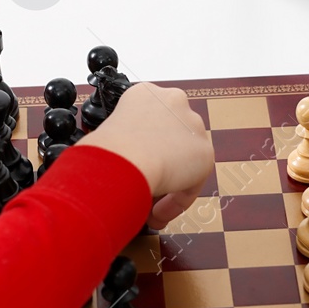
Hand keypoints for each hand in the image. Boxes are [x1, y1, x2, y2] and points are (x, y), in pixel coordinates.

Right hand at [79, 83, 213, 229]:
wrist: (123, 158)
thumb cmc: (103, 149)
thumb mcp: (105, 134)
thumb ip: (118, 144)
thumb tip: (117, 164)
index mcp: (146, 93)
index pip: (151, 124)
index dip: (141, 151)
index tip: (132, 170)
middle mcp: (173, 101)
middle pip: (169, 142)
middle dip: (157, 168)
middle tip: (142, 191)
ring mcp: (192, 126)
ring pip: (181, 162)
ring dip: (167, 186)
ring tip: (148, 208)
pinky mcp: (205, 153)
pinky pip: (189, 184)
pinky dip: (175, 201)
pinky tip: (157, 214)